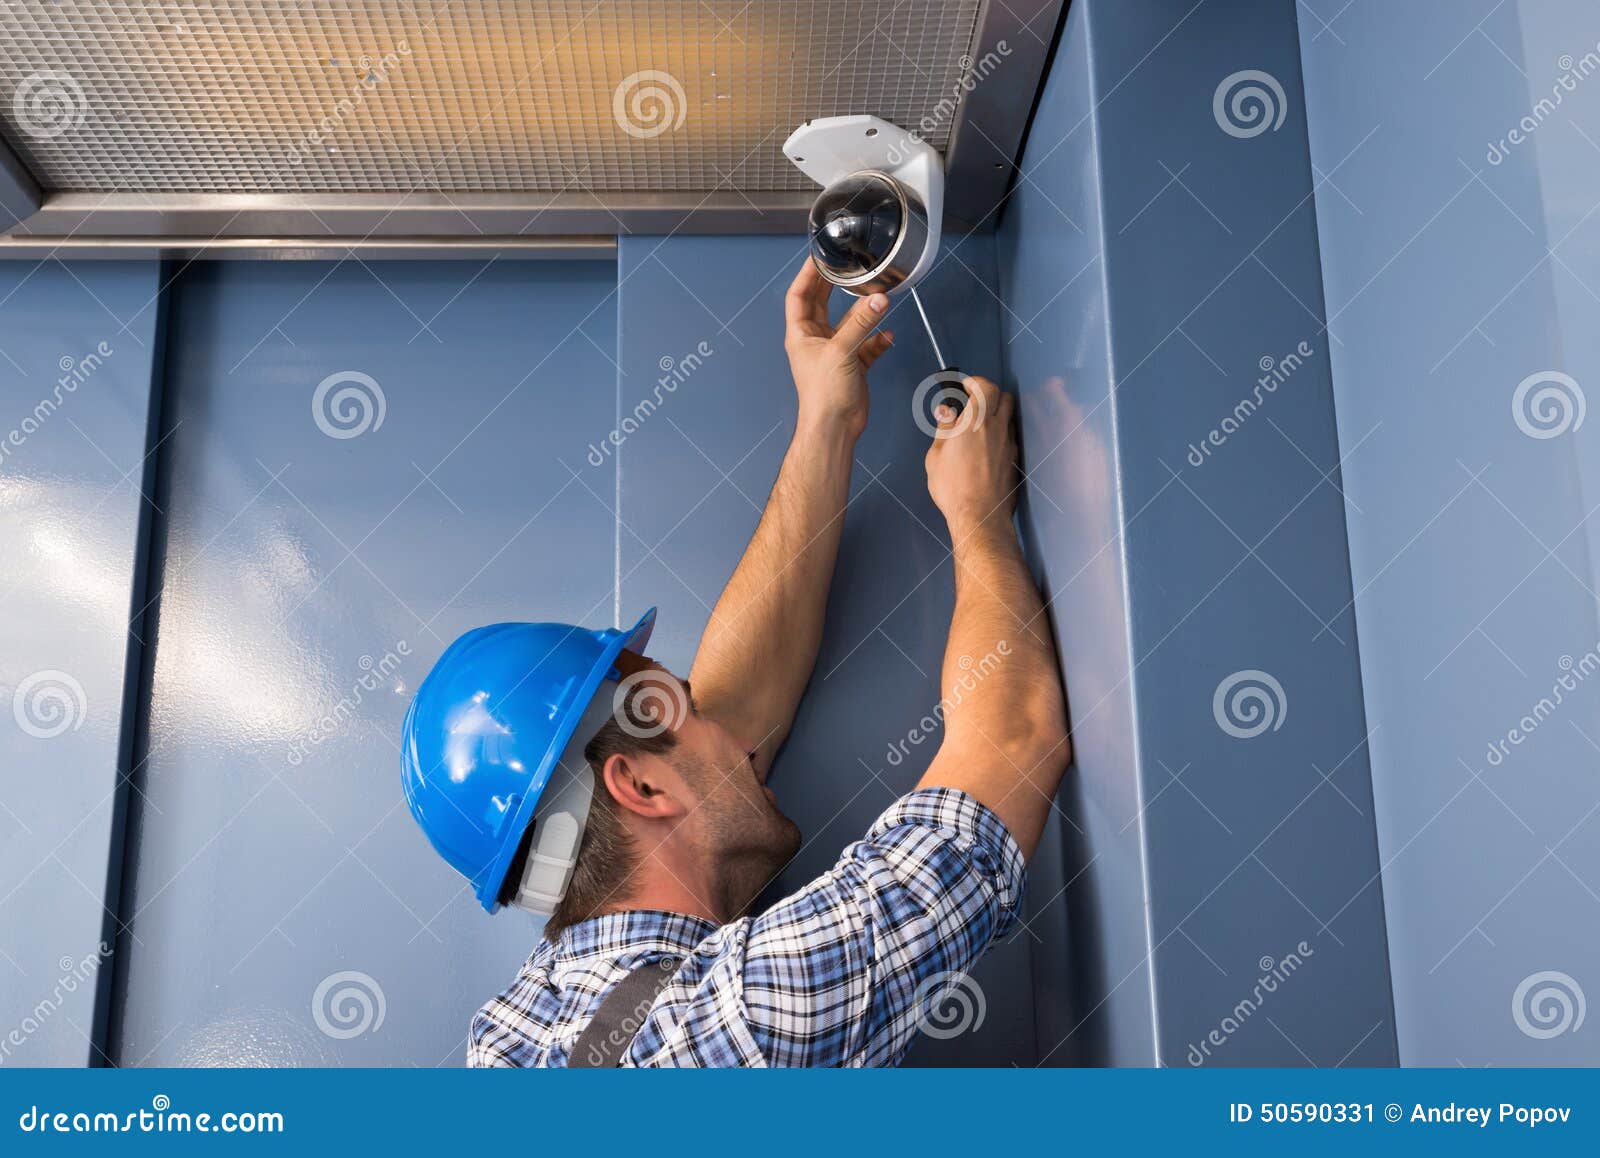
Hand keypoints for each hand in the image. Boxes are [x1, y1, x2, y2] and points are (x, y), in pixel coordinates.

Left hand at [783, 258, 893, 437]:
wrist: (834, 427)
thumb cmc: (823, 395)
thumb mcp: (841, 351)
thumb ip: (861, 323)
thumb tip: (878, 300)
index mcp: (801, 334)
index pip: (799, 294)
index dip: (807, 274)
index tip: (818, 256)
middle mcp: (815, 340)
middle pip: (822, 303)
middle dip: (833, 284)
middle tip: (845, 264)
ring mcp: (834, 352)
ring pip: (849, 323)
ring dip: (864, 313)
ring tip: (878, 297)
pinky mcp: (852, 366)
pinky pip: (866, 345)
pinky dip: (877, 339)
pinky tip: (888, 335)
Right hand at [924, 376, 1018, 538]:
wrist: (980, 516)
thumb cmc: (953, 487)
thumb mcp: (936, 456)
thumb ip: (944, 428)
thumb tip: (946, 411)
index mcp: (975, 422)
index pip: (985, 386)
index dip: (975, 383)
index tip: (964, 387)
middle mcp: (997, 428)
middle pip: (1004, 396)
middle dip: (989, 394)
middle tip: (973, 404)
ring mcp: (1009, 444)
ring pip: (1009, 416)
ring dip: (996, 414)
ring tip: (979, 428)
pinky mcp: (1015, 459)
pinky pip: (1010, 437)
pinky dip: (1000, 434)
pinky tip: (986, 448)